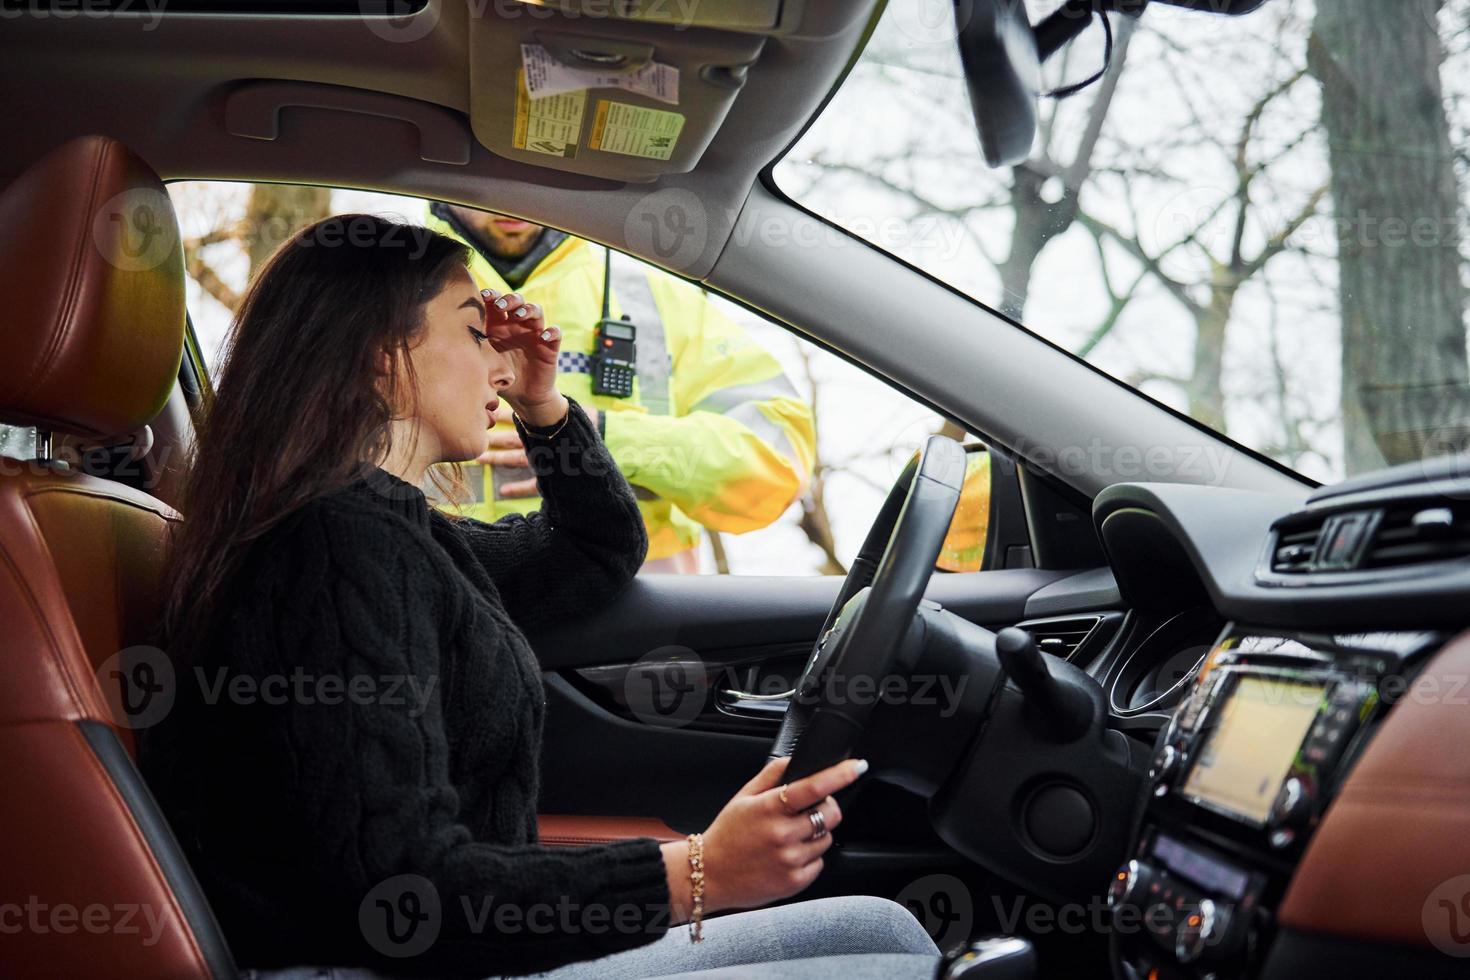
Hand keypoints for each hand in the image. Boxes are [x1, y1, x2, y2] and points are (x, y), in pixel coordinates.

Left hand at [475, 403, 599, 499]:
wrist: (610, 447)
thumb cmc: (587, 430)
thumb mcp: (568, 413)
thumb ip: (550, 405)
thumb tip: (531, 387)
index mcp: (549, 427)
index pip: (521, 419)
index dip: (502, 416)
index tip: (486, 411)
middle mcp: (546, 443)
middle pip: (512, 439)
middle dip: (492, 436)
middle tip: (471, 433)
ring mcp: (548, 461)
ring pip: (517, 459)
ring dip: (497, 459)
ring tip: (479, 458)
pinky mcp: (553, 479)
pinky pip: (532, 486)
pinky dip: (517, 489)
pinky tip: (502, 491)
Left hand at [480, 288, 560, 418]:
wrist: (523, 397)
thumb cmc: (500, 377)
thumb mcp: (484, 362)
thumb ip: (473, 350)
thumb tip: (449, 341)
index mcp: (499, 325)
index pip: (496, 303)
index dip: (490, 296)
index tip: (482, 296)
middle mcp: (517, 325)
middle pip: (516, 301)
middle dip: (509, 299)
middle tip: (500, 305)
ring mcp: (535, 334)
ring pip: (536, 311)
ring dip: (528, 309)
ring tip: (520, 315)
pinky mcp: (549, 346)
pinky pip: (555, 333)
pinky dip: (552, 332)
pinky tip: (544, 336)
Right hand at [681, 756, 865, 915]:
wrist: (710, 875)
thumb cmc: (727, 835)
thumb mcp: (743, 797)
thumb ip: (771, 775)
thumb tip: (793, 760)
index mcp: (769, 809)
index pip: (813, 787)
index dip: (839, 775)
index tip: (857, 766)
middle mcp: (782, 834)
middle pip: (830, 814)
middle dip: (826, 808)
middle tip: (808, 811)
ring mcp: (790, 860)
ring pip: (826, 839)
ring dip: (816, 835)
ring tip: (790, 837)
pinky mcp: (794, 881)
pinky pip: (819, 863)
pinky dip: (810, 858)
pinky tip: (788, 855)